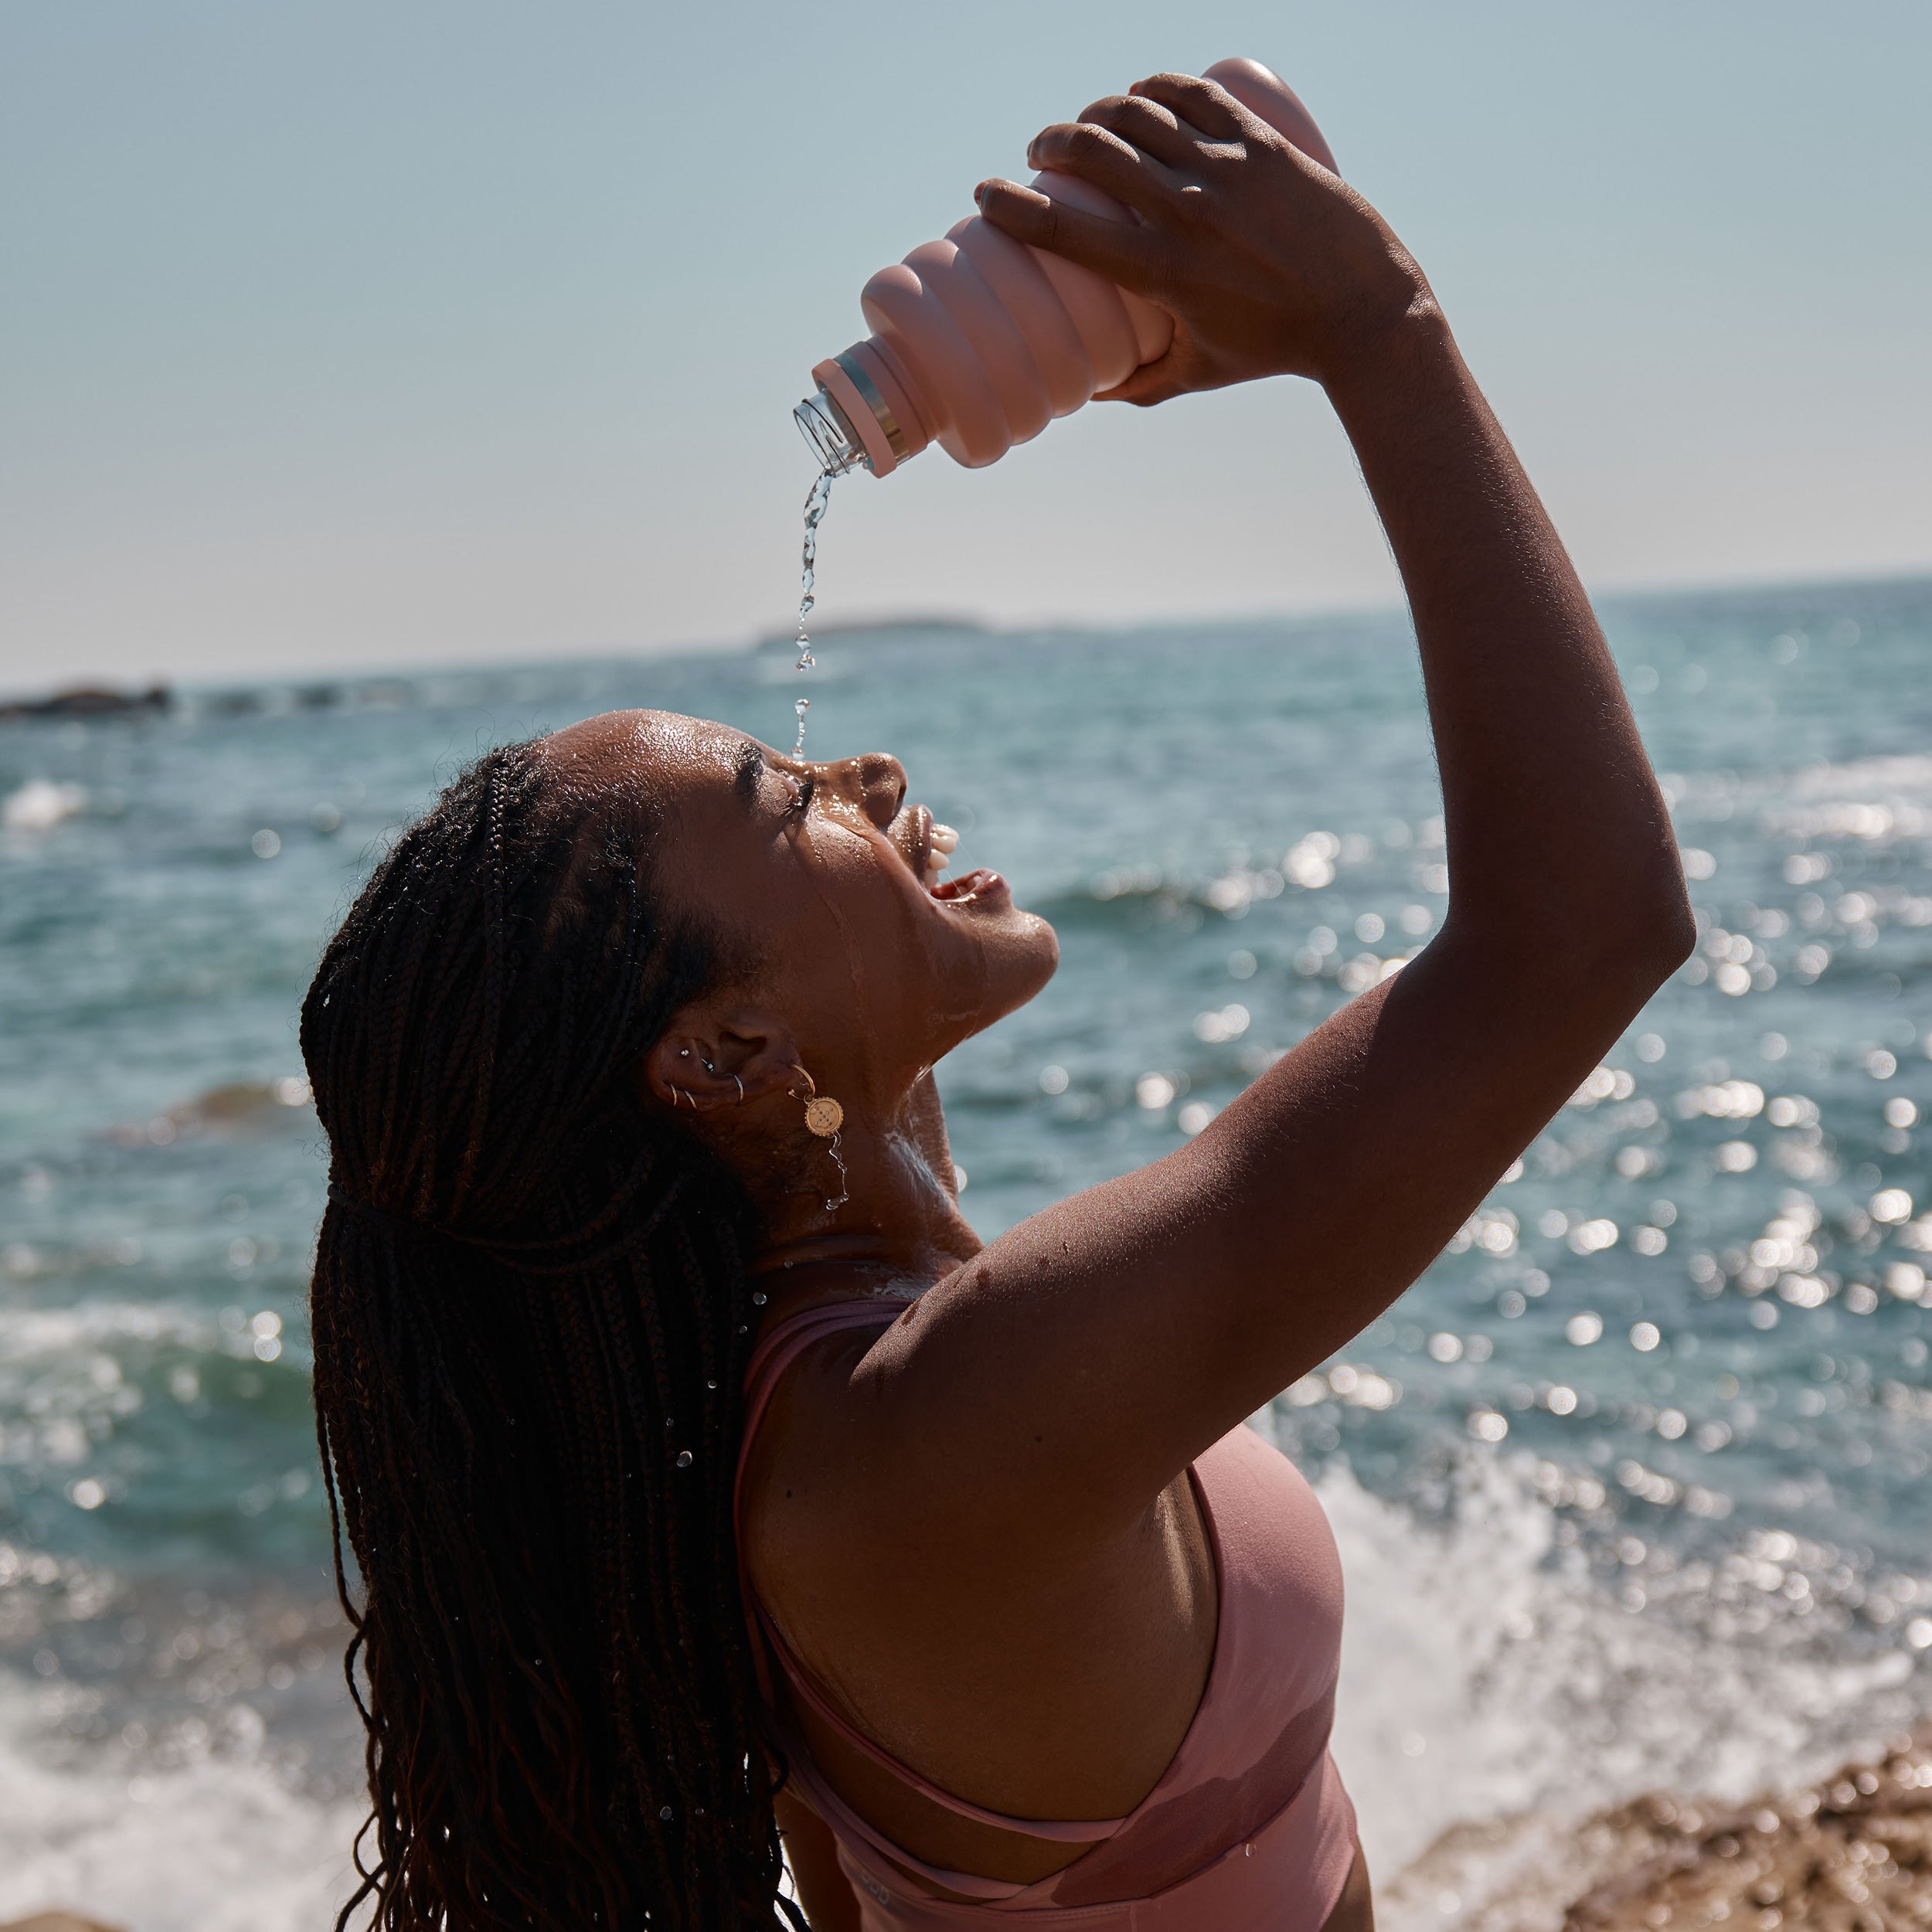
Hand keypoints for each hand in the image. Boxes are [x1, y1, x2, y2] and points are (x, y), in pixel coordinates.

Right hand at [975, 73, 1437, 404]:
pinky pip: (1195, 95)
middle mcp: (1187, 212)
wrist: (1362, 311)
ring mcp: (1225, 170)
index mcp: (1161, 272)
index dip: (1011, 206)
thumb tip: (1089, 395)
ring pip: (1138, 113)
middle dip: (1051, 144)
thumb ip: (1141, 385)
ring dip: (1097, 111)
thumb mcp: (1199, 373)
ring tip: (1086, 124)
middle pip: (1092, 151)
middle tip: (1041, 154)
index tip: (986, 196)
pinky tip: (1139, 93)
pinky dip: (1157, 87)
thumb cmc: (1276, 349)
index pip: (1063, 228)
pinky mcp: (1261, 145)